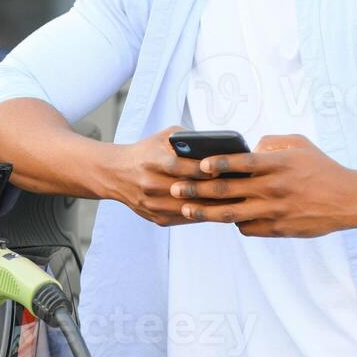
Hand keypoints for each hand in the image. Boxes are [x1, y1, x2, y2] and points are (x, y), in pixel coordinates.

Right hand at [100, 125, 237, 226]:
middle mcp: (152, 185)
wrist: (115, 173)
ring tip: (236, 201)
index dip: (211, 170)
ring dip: (215, 206)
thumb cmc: (146, 151)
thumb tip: (218, 146)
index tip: (230, 168)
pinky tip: (219, 209)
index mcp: (154, 162)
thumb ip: (188, 138)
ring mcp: (154, 205)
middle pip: (193, 191)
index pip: (189, 168)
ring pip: (192, 209)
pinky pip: (186, 219)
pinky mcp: (156, 218)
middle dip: (218, 189)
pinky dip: (203, 214)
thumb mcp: (163, 137)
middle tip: (241, 187)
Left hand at [168, 134, 356, 237]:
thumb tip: (248, 148)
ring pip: (230, 214)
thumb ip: (271, 142)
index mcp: (277, 164)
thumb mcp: (299, 145)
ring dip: (204, 211)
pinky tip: (222, 217)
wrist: (348, 200)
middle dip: (196, 189)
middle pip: (227, 190)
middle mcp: (272, 188)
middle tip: (174, 187)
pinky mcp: (277, 228)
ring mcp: (274, 211)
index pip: (241, 162)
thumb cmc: (321, 168)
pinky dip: (233, 222)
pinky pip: (247, 227)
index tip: (198, 164)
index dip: (217, 164)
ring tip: (186, 208)